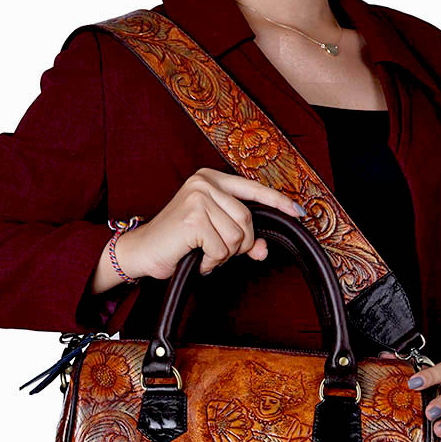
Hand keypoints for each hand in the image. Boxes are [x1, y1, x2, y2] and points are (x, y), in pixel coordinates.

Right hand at [91, 167, 305, 291]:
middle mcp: (204, 183)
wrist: (142, 252)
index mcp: (212, 180)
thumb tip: (264, 250)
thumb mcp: (215, 236)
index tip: (299, 213)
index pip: (253, 190)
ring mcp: (197, 198)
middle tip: (217, 251)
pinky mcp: (192, 218)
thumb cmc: (178, 242)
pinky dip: (212, 262)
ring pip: (237, 236)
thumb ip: (242, 239)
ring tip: (203, 253)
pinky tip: (196, 258)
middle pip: (247, 220)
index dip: (278, 202)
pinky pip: (221, 249)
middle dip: (239, 245)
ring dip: (224, 255)